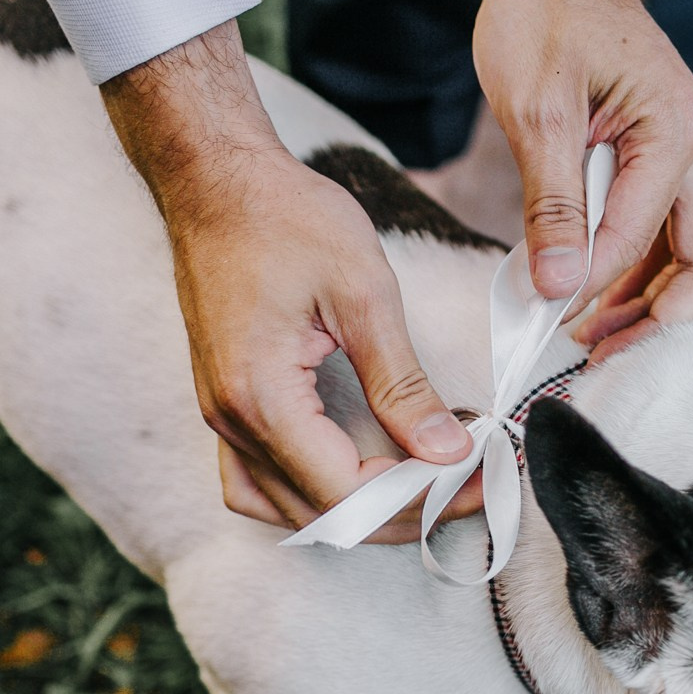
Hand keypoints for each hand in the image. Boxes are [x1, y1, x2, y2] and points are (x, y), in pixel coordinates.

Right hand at [101, 22, 478, 540]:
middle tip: (466, 485)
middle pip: (320, 514)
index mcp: (261, 396)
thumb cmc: (284, 217)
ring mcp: (220, 416)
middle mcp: (231, 421)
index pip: (346, 493)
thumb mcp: (362, 292)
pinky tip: (355, 473)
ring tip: (418, 488)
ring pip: (284, 509)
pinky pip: (258, 480)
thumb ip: (402, 383)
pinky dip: (308, 492)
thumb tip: (447, 451)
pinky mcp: (224, 404)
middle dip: (400, 511)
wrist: (215, 179)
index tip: (477, 476)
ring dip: (353, 513)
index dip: (418, 497)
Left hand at [474, 0, 692, 359]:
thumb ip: (551, 203)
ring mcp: (684, 155)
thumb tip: (556, 287)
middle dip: (653, 318)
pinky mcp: (659, 158)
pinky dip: (630, 267)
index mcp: (677, 134)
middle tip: (595, 357)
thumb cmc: (544, 13)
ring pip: (685, 253)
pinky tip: (587, 293)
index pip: (641, 240)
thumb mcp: (536, 108)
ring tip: (585, 338)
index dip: (593, 289)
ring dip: (642, 300)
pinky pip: (660, 229)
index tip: (541, 324)